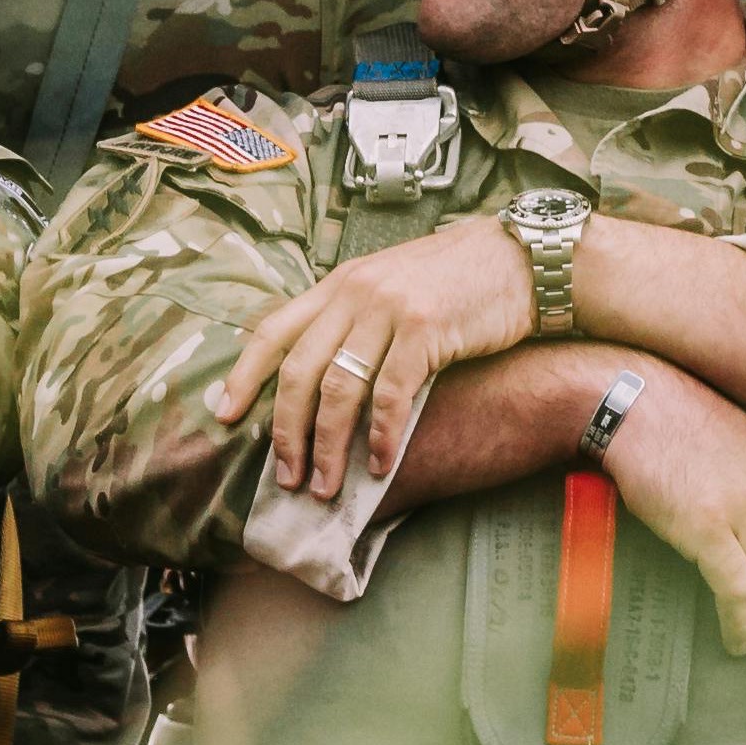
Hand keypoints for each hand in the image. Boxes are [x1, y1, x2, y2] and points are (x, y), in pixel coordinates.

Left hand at [214, 216, 541, 497]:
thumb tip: (323, 372)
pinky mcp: (425, 330)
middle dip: (287, 432)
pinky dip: (381, 436)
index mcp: (340, 285)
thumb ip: (355, 317)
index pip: (273, 331)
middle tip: (286, 477)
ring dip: (328, 446)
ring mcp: (388, 310)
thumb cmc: (459, 281)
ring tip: (326, 485)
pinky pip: (391, 395)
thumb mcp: (392, 285)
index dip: (244, 376)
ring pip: (338, 389)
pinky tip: (380, 464)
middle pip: (299, 371)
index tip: (225, 416)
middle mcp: (355, 293)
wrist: (520, 259)